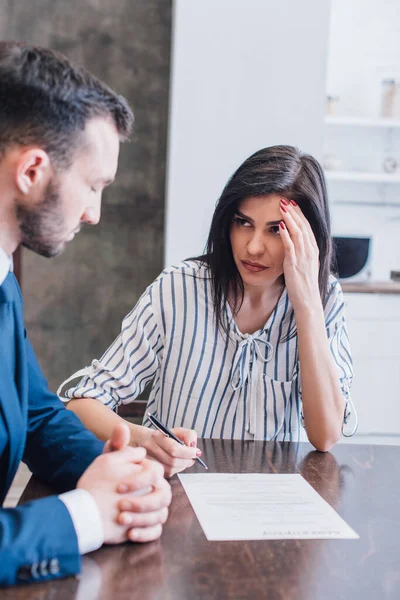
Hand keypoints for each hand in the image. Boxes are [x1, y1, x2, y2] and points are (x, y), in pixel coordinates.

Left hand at [78, 423, 170, 543]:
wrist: (90, 506)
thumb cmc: (101, 480)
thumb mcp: (108, 461)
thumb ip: (117, 444)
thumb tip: (122, 426)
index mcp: (149, 474)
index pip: (156, 473)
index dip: (140, 480)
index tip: (119, 487)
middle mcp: (154, 490)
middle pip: (163, 496)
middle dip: (143, 503)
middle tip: (121, 506)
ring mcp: (152, 510)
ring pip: (160, 515)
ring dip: (142, 518)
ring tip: (121, 519)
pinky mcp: (147, 526)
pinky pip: (155, 532)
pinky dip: (144, 533)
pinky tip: (129, 533)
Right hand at [140, 426, 199, 477]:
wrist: (141, 441)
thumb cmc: (163, 436)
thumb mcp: (176, 430)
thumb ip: (188, 435)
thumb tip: (193, 446)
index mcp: (157, 437)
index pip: (174, 449)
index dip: (188, 452)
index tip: (197, 452)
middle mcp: (150, 449)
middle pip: (173, 461)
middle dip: (187, 460)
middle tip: (193, 457)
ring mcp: (149, 461)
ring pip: (171, 469)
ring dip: (182, 465)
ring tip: (185, 459)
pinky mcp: (151, 470)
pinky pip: (168, 474)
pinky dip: (177, 469)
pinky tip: (177, 463)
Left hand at [279, 198, 320, 311]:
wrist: (308, 301)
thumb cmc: (305, 286)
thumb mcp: (306, 266)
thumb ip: (302, 254)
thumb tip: (296, 246)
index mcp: (313, 251)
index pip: (307, 228)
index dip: (300, 215)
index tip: (293, 205)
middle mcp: (310, 251)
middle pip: (303, 226)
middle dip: (294, 212)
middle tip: (286, 200)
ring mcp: (303, 257)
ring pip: (297, 232)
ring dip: (289, 218)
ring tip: (282, 207)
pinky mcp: (294, 264)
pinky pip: (290, 246)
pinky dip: (286, 234)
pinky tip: (280, 225)